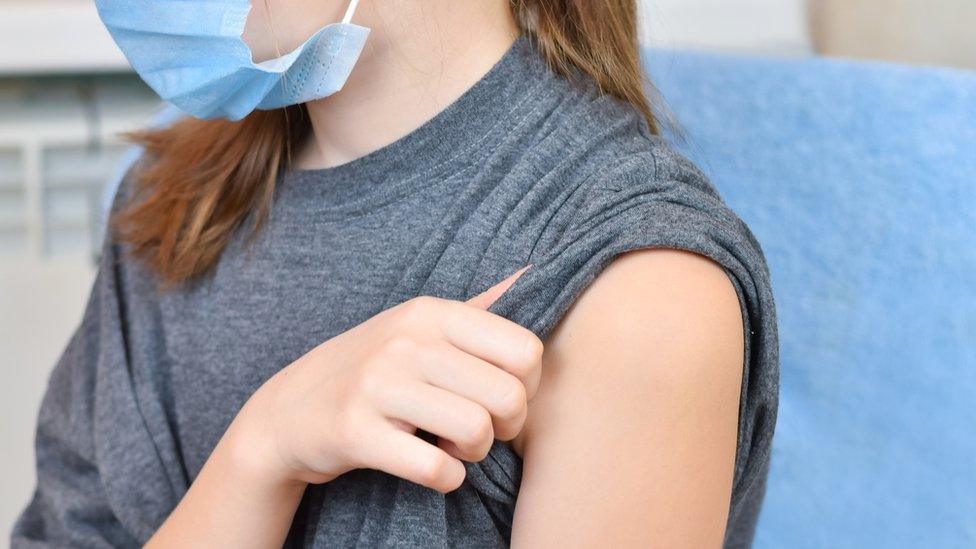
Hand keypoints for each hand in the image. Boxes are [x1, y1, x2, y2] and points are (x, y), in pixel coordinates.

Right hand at [230, 265, 541, 493]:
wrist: (291, 410)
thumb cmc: (375, 369)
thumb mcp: (419, 326)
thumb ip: (476, 309)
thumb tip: (532, 272)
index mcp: (431, 312)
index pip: (525, 350)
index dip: (528, 385)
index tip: (500, 397)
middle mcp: (406, 340)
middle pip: (509, 396)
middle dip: (506, 427)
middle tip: (480, 430)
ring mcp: (377, 383)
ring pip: (476, 431)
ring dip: (474, 454)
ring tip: (452, 446)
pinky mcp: (355, 431)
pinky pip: (436, 468)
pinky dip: (446, 478)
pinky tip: (433, 467)